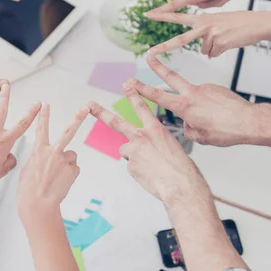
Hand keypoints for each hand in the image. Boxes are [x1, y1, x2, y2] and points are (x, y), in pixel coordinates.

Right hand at [17, 104, 87, 214]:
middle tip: (85, 108)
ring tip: (57, 176)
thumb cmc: (29, 191)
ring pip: (71, 156)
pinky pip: (73, 169)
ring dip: (66, 163)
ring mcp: (64, 161)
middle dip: (77, 118)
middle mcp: (52, 152)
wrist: (38, 205)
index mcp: (38, 151)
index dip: (43, 115)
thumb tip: (46, 158)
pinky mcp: (73, 170)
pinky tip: (62, 182)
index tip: (45, 104)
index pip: (41, 128)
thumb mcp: (27, 170)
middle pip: (68, 131)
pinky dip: (69, 174)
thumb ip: (38, 159)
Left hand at [88, 86, 208, 204]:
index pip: (141, 107)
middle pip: (116, 122)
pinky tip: (150, 174)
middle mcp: (142, 137)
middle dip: (101, 112)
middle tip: (89, 105)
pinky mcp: (130, 166)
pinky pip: (132, 166)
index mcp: (155, 129)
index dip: (133, 95)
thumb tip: (146, 148)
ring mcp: (134, 151)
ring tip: (150, 165)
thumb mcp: (172, 146)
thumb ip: (156, 142)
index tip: (127, 85)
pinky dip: (139, 170)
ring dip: (134, 155)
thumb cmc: (181, 168)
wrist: (180, 185)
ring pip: (126, 150)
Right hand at [130, 56, 260, 146]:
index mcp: (185, 106)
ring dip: (197, 107)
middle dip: (158, 66)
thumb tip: (188, 123)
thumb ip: (188, 129)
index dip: (142, 89)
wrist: (250, 121)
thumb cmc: (226, 131)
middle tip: (148, 56)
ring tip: (214, 122)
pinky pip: (207, 98)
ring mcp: (206, 88)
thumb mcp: (201, 137)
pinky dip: (209, 107)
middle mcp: (193, 94)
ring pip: (193, 97)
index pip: (158, 96)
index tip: (131, 82)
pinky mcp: (216, 88)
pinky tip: (220, 116)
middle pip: (170, 77)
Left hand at [146, 10, 270, 57]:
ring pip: (204, 51)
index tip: (147, 14)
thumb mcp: (218, 23)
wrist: (258, 23)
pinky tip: (230, 42)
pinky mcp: (220, 43)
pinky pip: (214, 54)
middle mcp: (204, 24)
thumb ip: (206, 34)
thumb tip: (204, 52)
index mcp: (201, 17)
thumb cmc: (238, 23)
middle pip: (180, 39)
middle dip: (164, 47)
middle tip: (149, 54)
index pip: (177, 16)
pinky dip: (221, 51)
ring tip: (226, 38)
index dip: (162, 15)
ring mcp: (212, 34)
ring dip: (214, 49)